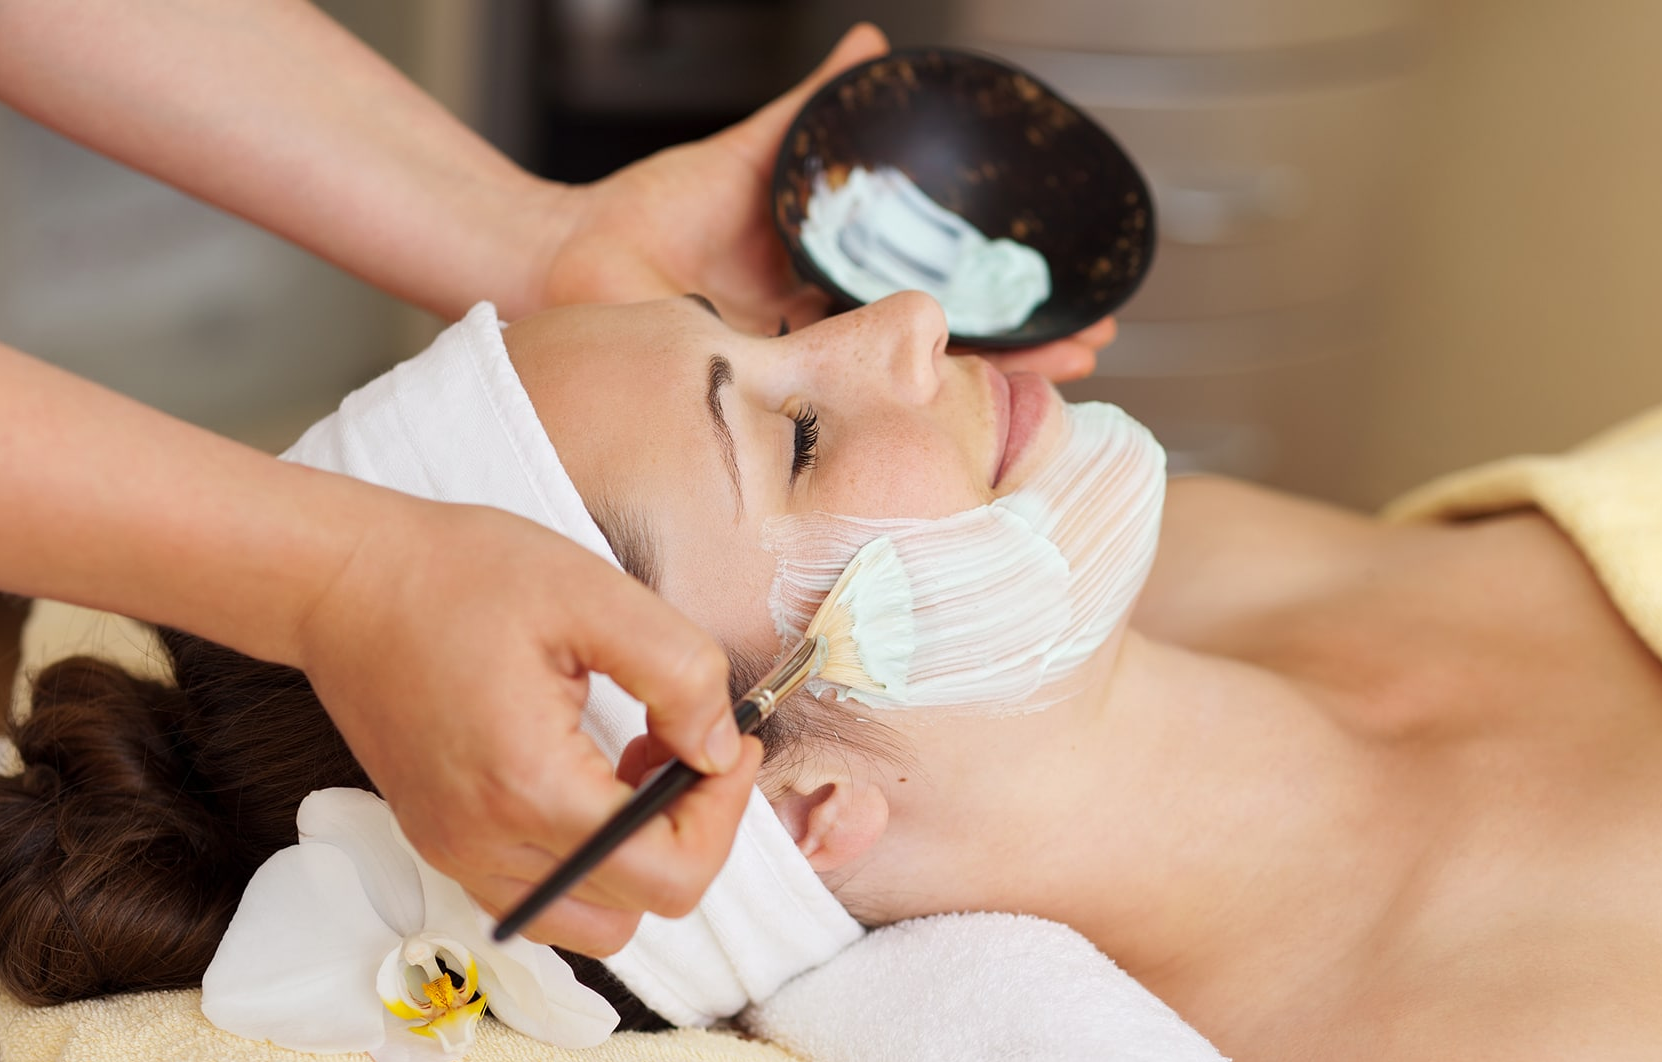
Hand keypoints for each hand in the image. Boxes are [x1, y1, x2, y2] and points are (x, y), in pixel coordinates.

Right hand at [296, 495, 762, 955]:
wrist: (343, 582)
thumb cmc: (457, 575)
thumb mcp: (595, 595)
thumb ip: (680, 674)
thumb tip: (716, 748)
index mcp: (530, 786)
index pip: (668, 874)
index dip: (724, 815)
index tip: (730, 746)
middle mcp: (486, 842)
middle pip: (640, 908)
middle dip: (693, 831)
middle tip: (694, 749)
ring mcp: (457, 853)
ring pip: (592, 922)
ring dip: (641, 860)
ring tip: (637, 770)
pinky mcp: (444, 843)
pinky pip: (542, 897)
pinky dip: (589, 862)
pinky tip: (590, 782)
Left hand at [538, 24, 1116, 383]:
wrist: (568, 262)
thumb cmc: (644, 217)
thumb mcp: (748, 157)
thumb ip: (810, 113)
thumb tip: (872, 48)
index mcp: (833, 286)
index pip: (939, 297)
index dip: (1006, 301)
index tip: (1072, 299)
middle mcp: (827, 336)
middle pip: (946, 349)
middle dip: (1024, 349)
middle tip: (1093, 343)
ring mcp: (802, 372)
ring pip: (906, 386)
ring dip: (987, 384)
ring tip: (1060, 376)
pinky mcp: (767, 396)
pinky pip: (838, 408)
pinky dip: (897, 412)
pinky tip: (961, 412)